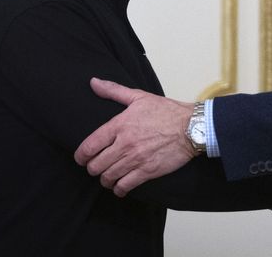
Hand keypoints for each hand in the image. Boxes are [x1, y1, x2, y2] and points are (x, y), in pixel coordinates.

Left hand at [73, 78, 195, 195]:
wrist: (191, 127)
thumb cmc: (166, 111)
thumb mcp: (139, 96)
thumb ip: (113, 90)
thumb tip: (93, 82)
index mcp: (120, 125)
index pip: (89, 146)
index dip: (81, 156)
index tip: (81, 158)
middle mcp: (125, 144)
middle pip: (96, 165)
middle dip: (92, 168)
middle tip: (95, 168)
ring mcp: (136, 159)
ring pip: (108, 177)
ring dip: (105, 179)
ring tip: (107, 177)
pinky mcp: (147, 171)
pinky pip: (125, 186)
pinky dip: (119, 189)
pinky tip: (120, 187)